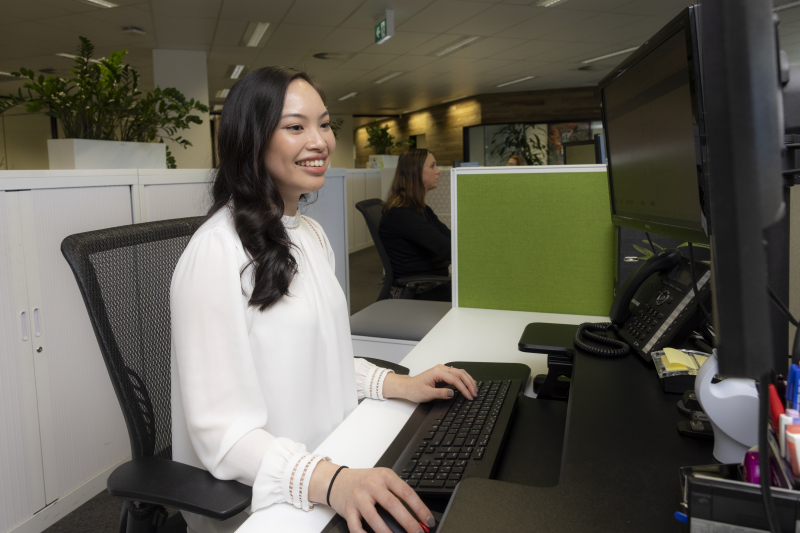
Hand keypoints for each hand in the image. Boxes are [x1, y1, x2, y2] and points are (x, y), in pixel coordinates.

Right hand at [312, 462, 434, 532]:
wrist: (336, 480)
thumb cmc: (363, 481)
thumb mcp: (381, 479)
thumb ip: (396, 492)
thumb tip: (417, 514)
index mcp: (384, 476)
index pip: (406, 492)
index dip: (419, 508)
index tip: (429, 520)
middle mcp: (371, 485)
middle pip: (392, 505)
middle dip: (408, 522)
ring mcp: (358, 497)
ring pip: (374, 517)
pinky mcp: (348, 509)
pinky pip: (356, 526)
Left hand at [383, 364, 477, 402]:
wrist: (407, 387)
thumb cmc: (414, 389)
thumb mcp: (427, 394)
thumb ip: (440, 393)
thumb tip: (452, 393)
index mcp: (437, 372)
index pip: (455, 379)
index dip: (464, 388)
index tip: (469, 396)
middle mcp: (441, 369)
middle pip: (460, 373)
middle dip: (469, 383)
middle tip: (475, 393)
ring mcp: (442, 371)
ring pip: (460, 373)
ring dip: (468, 381)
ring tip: (474, 390)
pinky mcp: (443, 375)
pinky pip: (457, 375)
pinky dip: (464, 380)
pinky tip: (469, 385)